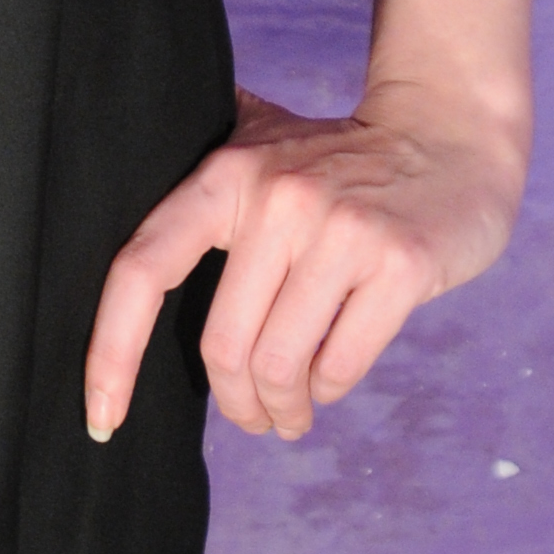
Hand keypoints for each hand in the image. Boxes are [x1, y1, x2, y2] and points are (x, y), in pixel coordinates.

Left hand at [83, 82, 521, 444]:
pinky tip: (327, 387)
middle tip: (251, 418)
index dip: (111, 352)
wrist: (450, 135)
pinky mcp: (400, 264)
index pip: (142, 269)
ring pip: (281, 364)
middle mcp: (277, 199)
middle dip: (234, 402)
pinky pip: (341, 364)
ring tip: (287, 417)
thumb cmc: (340, 154)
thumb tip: (109, 195)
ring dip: (281, 409)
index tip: (103, 416)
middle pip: (223, 345)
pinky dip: (326, 392)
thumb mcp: (260, 137)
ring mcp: (342, 231)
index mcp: (226, 175)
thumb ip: (199, 166)